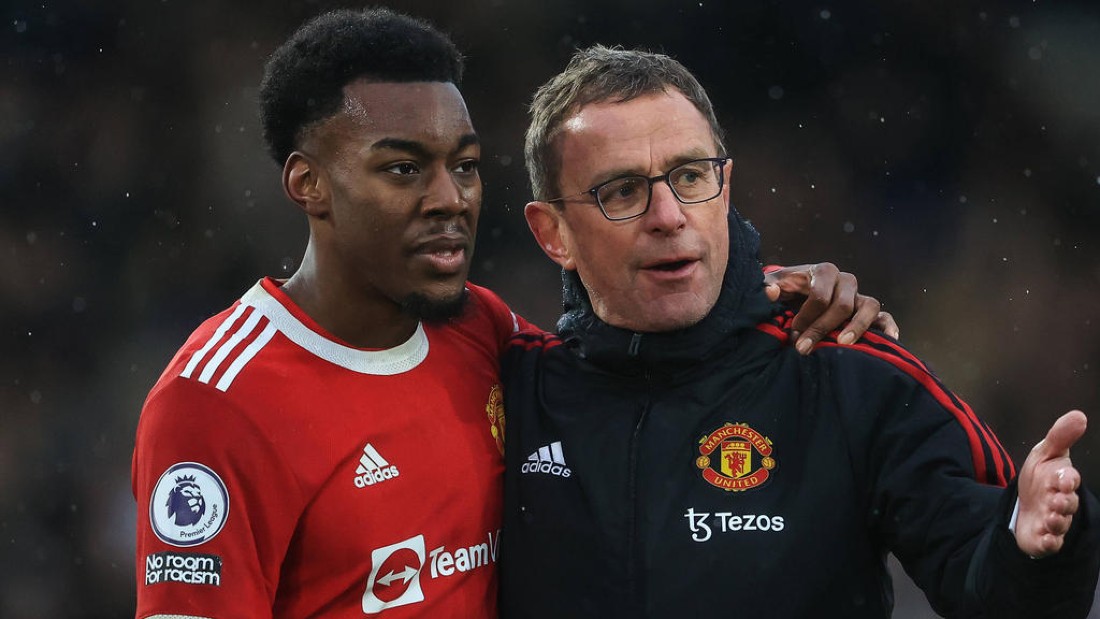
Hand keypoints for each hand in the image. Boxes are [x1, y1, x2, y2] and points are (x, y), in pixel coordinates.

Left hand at [764, 262, 898, 354]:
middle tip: (804, 349)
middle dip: (822, 328)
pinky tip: (888, 341)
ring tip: (842, 344)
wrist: (794, 292)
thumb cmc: (784, 289)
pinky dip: (888, 327)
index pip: (820, 295)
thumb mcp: (772, 285)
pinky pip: (884, 316)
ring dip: (857, 327)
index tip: (792, 335)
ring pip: (869, 306)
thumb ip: (767, 287)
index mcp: (822, 271)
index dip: (806, 317)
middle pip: (842, 305)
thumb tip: (771, 292)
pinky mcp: (868, 310)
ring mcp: (858, 295)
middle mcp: (844, 281)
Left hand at [1014, 410, 1086, 557]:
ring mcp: (1053, 521)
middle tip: (1057, 500)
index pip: (1069, 480)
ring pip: (1060, 523)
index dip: (1068, 479)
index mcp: (1062, 481)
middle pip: (1068, 503)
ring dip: (1057, 520)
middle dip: (1064, 502)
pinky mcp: (1044, 538)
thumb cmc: (1040, 479)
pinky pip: (1050, 543)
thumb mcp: (1045, 454)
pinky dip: (1049, 542)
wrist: (1024, 505)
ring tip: (1050, 517)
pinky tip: (1046, 538)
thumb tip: (1079, 415)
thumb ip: (1060, 437)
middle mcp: (1061, 502)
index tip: (1065, 477)